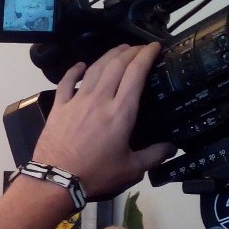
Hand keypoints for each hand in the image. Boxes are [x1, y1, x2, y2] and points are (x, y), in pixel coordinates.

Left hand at [32, 43, 175, 198]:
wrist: (56, 181)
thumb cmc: (96, 174)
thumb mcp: (131, 169)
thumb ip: (153, 156)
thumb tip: (172, 147)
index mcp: (121, 112)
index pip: (136, 73)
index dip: (146, 55)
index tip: (154, 47)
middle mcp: (99, 99)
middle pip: (116, 65)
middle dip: (130, 51)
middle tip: (139, 48)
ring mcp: (76, 101)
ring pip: (94, 69)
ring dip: (108, 56)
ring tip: (118, 50)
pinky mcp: (58, 107)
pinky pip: (66, 82)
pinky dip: (73, 70)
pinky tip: (80, 65)